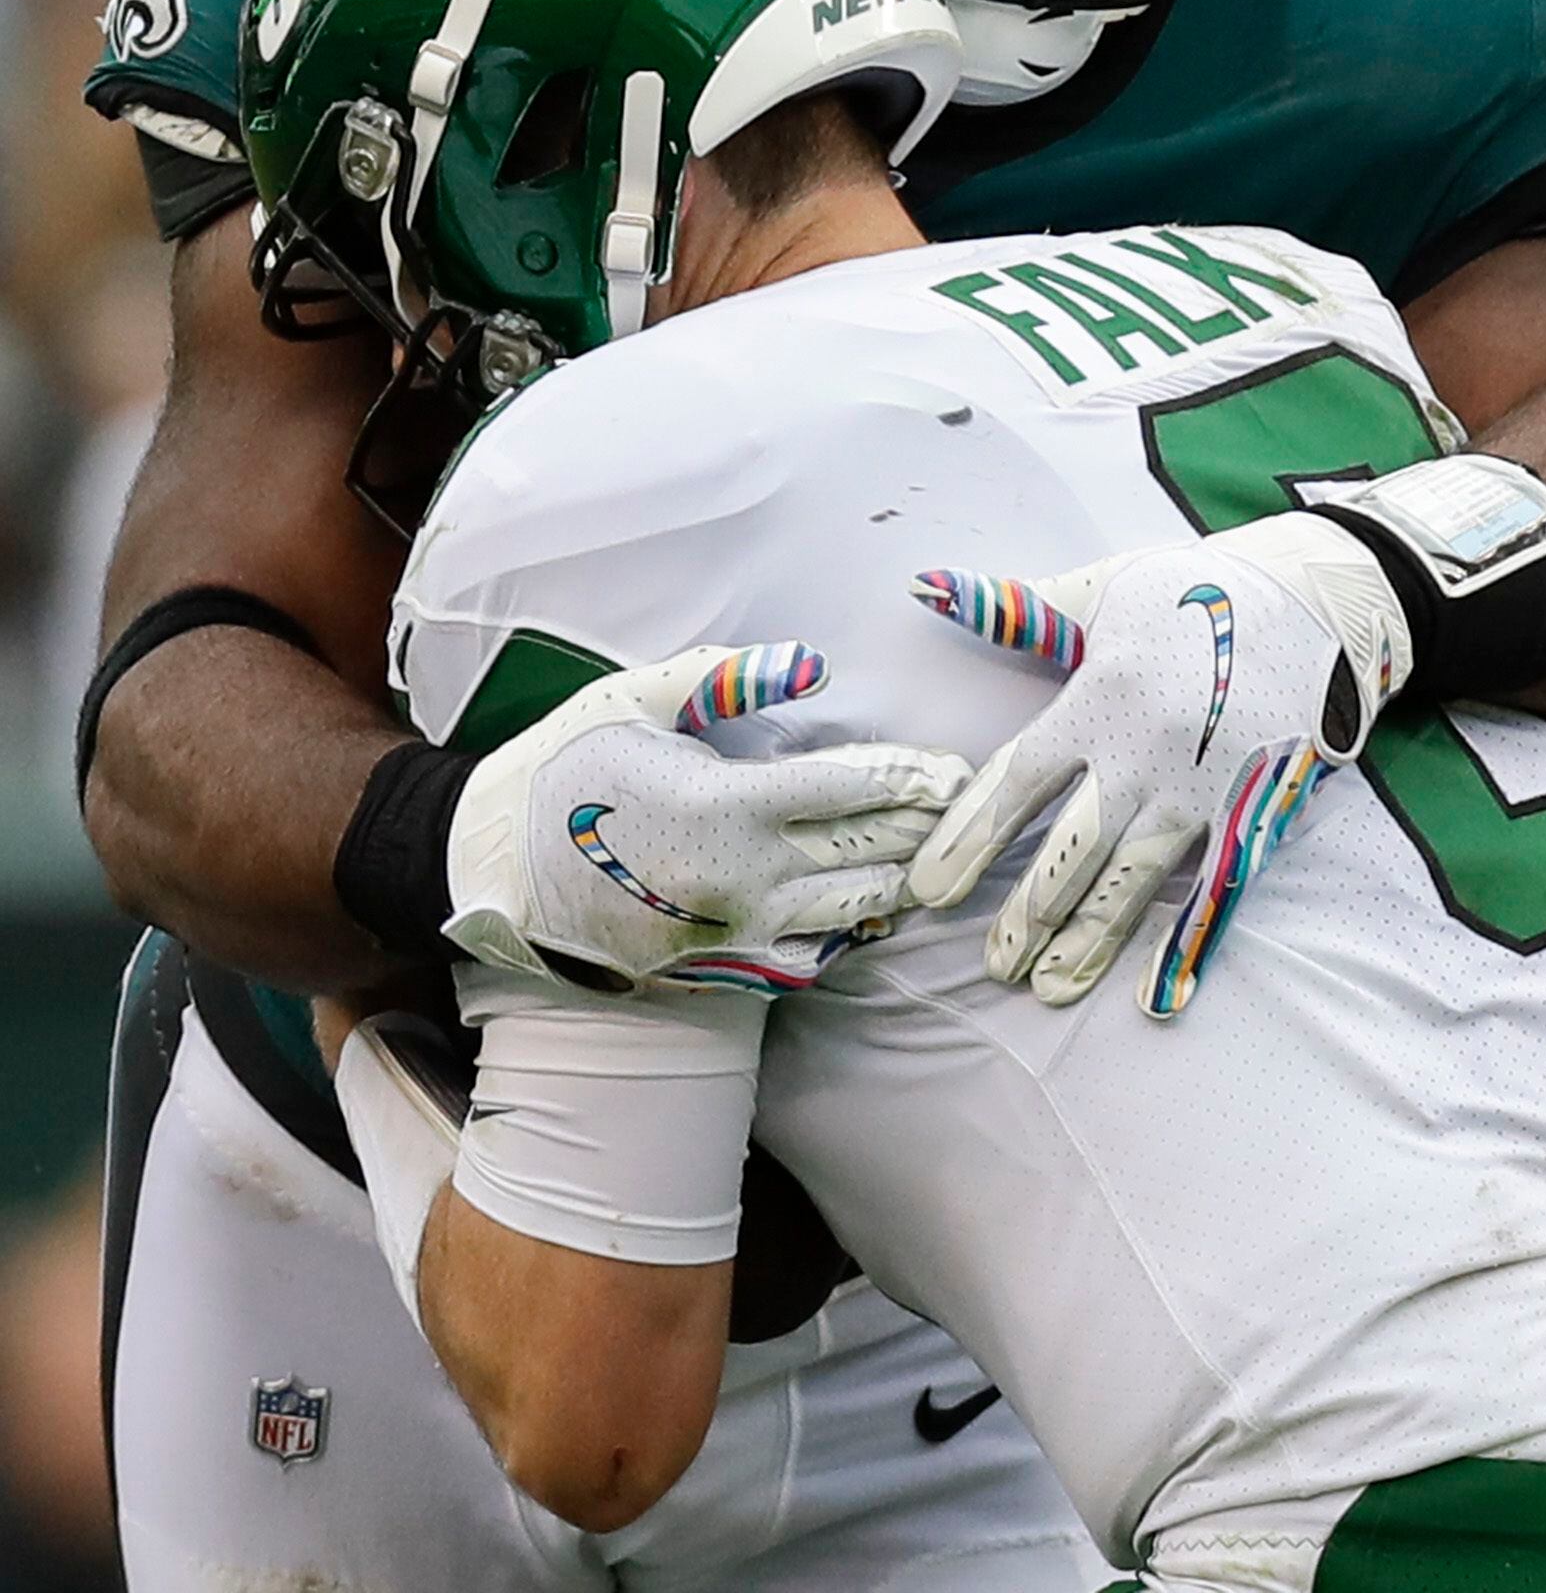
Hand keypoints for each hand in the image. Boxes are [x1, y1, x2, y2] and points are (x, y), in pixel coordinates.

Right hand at [445, 641, 969, 994]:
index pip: (848, 789)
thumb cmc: (562, 767)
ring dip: (898, 886)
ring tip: (937, 860)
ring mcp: (728, 932)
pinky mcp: (712, 968)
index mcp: (725, 804)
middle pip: (864, 854)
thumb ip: (728, 678)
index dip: (911, 777)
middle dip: (924, 831)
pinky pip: (803, 960)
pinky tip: (867, 912)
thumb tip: (811, 665)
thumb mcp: (635, 700)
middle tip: (970, 809)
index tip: (955, 768)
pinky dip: (843, 935)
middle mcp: (739, 877)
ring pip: (847, 915)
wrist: (488, 867)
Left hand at [906, 514, 1409, 1015]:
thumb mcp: (1101, 590)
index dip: (969, 840)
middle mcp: (1144, 749)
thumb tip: (927, 588)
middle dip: (1027, 910)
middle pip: (1070, 845)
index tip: (929, 890)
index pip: (1016, 782)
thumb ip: (1015, 611)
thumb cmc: (1194, 591)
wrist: (1316, 596)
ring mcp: (1202, 785)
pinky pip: (1214, 888)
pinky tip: (1154, 996)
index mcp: (1097, 695)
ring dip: (1088, 938)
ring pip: (1132, 877)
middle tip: (992, 963)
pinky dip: (1185, 946)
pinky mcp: (1254, 809)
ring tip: (1046, 987)